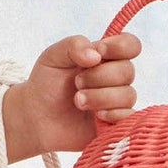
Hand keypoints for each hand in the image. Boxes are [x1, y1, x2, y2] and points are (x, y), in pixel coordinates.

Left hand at [6, 31, 141, 154]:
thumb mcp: (53, 57)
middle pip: (128, 71)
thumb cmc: (46, 85)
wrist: (36, 118)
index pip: (130, 45)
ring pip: (128, 95)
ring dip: (100, 97)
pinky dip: (113, 115)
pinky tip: (97, 117)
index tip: (99, 52)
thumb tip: (96, 55)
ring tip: (78, 101)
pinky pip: (130, 117)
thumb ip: (74, 45)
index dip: (120, 47)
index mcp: (104, 57)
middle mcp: (114, 78)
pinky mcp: (117, 123)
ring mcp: (117, 101)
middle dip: (99, 76)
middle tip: (76, 83)